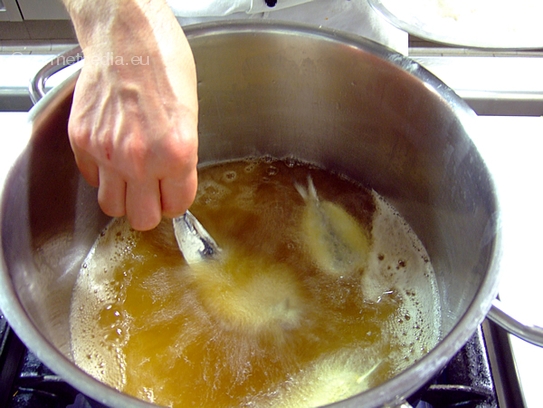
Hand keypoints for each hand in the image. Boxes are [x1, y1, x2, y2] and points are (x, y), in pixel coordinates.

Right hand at [63, 0, 197, 230]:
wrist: (127, 37)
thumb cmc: (165, 66)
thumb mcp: (190, 117)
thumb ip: (180, 159)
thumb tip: (171, 182)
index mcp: (176, 153)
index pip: (177, 206)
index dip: (176, 200)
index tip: (173, 192)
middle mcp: (140, 160)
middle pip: (142, 219)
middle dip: (150, 209)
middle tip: (152, 193)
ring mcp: (107, 152)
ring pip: (111, 207)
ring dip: (123, 198)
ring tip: (130, 179)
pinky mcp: (82, 141)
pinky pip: (91, 178)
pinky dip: (102, 174)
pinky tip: (112, 154)